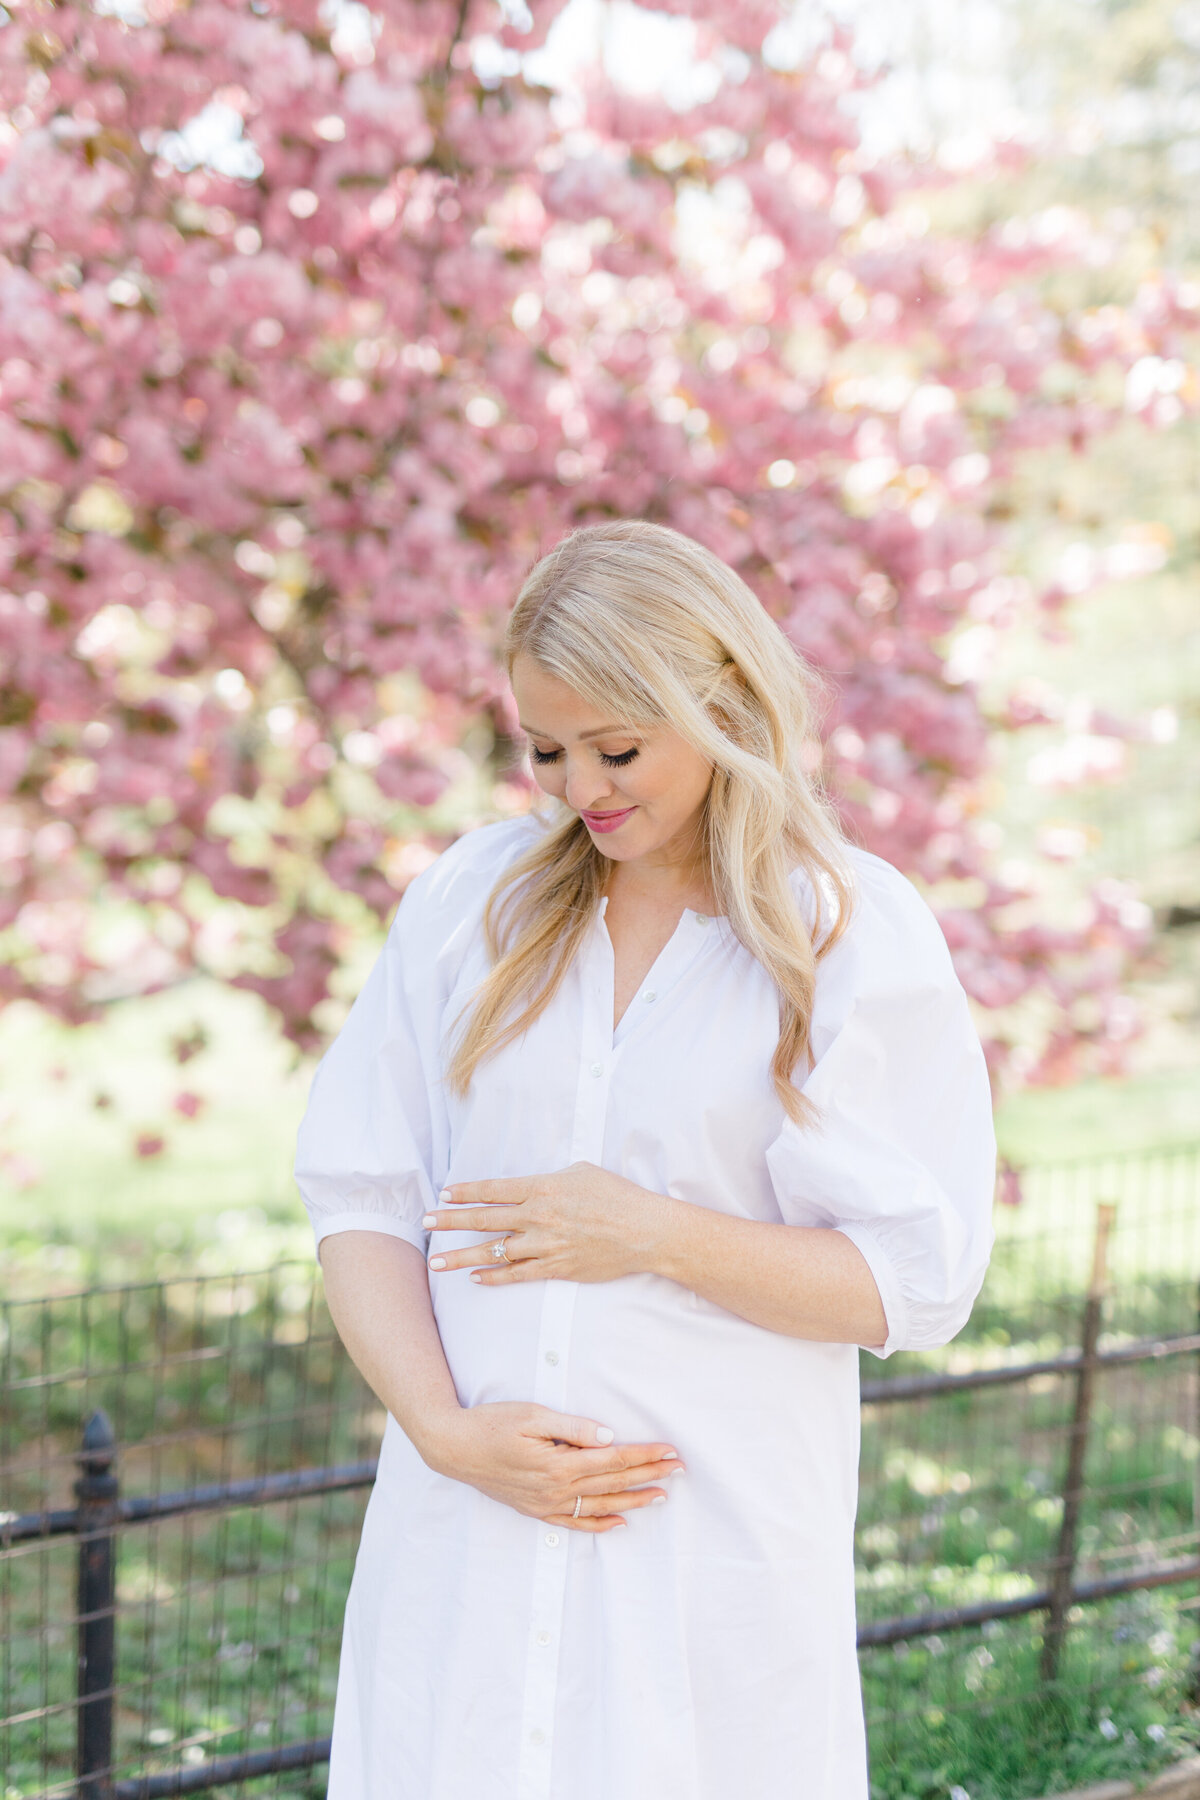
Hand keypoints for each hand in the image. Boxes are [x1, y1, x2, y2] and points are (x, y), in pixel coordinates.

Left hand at [423, 1162, 664, 1285]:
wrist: (645, 1231)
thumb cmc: (617, 1195)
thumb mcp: (581, 1172)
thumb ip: (549, 1178)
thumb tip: (530, 1185)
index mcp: (543, 1187)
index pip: (493, 1189)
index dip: (466, 1192)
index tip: (444, 1193)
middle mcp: (538, 1216)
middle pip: (484, 1219)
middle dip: (450, 1221)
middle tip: (425, 1222)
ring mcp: (546, 1244)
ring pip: (493, 1251)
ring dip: (461, 1257)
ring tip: (436, 1262)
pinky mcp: (557, 1268)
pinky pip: (517, 1275)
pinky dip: (494, 1277)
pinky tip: (475, 1278)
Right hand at [424, 1402, 685, 1532]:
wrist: (454, 1448)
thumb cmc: (492, 1424)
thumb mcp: (532, 1415)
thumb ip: (572, 1427)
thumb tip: (608, 1436)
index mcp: (558, 1463)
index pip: (613, 1459)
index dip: (644, 1455)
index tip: (670, 1450)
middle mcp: (555, 1489)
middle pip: (613, 1483)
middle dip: (649, 1475)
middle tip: (679, 1469)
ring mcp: (545, 1504)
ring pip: (599, 1506)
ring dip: (633, 1501)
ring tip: (661, 1496)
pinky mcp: (535, 1510)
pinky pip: (573, 1524)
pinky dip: (598, 1526)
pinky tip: (618, 1524)